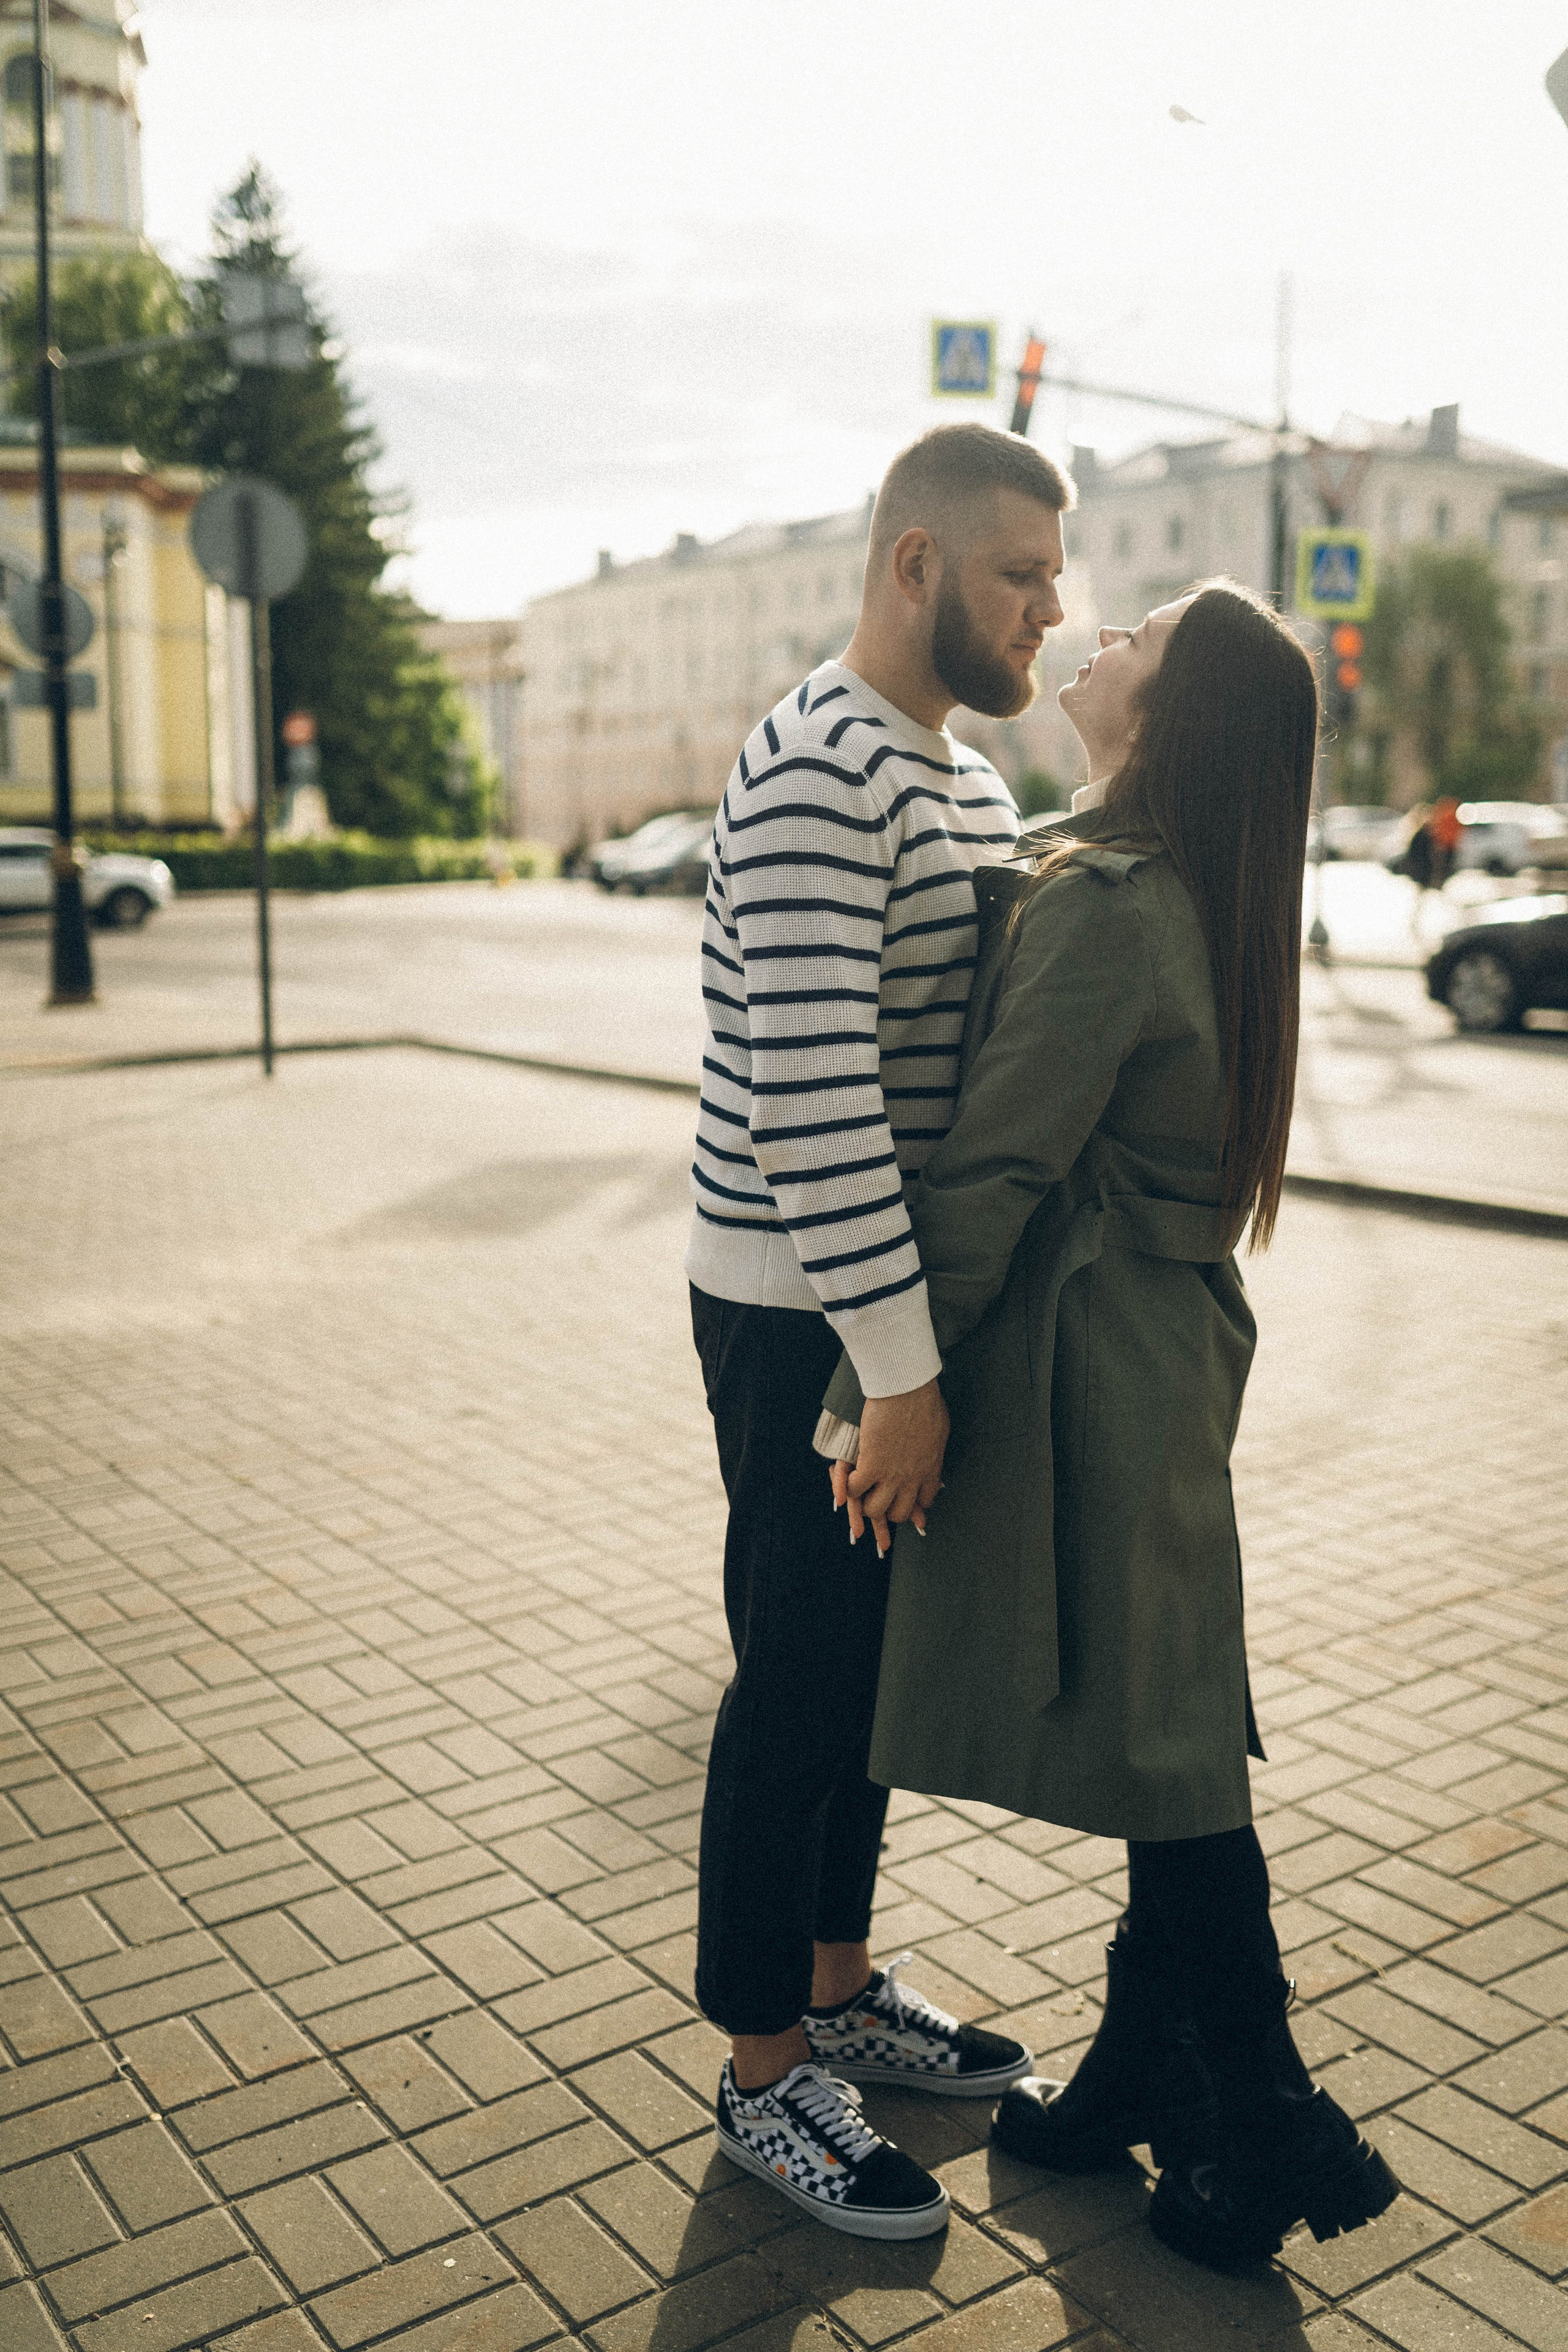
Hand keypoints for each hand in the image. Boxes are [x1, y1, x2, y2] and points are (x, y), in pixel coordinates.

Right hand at [832, 1379, 947, 1555]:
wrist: (907, 1387)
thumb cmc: (924, 1400)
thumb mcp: (939, 1430)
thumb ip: (934, 1449)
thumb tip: (933, 1454)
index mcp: (930, 1468)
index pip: (924, 1501)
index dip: (913, 1503)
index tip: (905, 1497)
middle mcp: (912, 1478)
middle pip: (899, 1512)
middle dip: (887, 1509)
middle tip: (878, 1497)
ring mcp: (892, 1474)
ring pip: (875, 1509)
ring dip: (865, 1503)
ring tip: (860, 1492)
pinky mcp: (871, 1465)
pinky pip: (855, 1490)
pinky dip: (848, 1487)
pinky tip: (846, 1476)